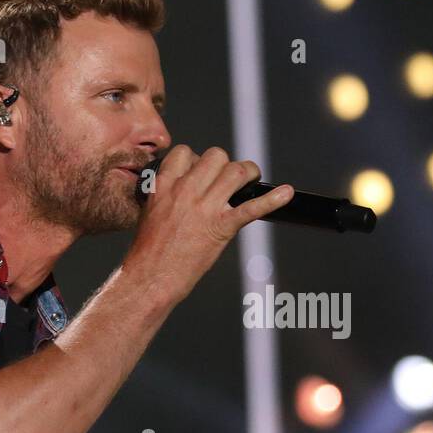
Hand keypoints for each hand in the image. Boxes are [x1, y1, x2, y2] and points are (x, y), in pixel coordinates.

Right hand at [123, 145, 293, 308]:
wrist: (150, 279)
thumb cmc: (147, 253)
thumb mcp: (149, 213)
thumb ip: (166, 195)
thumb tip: (183, 186)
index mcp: (164, 187)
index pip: (186, 153)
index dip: (197, 159)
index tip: (201, 172)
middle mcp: (185, 192)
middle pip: (216, 156)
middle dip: (225, 165)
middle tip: (228, 179)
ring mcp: (204, 208)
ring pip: (236, 171)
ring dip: (247, 173)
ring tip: (249, 183)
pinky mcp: (220, 227)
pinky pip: (252, 208)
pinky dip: (273, 200)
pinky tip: (286, 194)